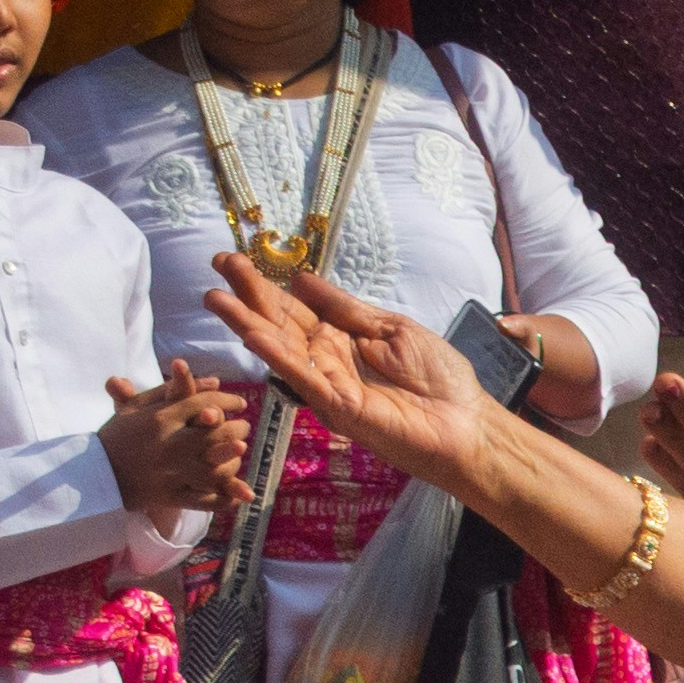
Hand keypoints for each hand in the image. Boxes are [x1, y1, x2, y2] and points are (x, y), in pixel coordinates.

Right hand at [98, 362, 249, 519]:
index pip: (203, 403)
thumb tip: (214, 380)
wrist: (97, 472)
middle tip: (244, 425)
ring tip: (242, 447)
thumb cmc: (120, 434)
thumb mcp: (138, 407)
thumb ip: (173, 391)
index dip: (227, 400)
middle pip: (216, 434)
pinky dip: (226, 498)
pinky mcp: (173, 496)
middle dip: (236, 428)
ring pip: (215, 467)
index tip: (238, 402)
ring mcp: (173, 473)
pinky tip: (240, 493)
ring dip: (233, 458)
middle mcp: (170, 445)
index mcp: (160, 419)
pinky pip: (207, 500)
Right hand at [200, 253, 514, 491]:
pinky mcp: (338, 407)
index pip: (295, 307)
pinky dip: (277, 355)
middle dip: (247, 295)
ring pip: (281, 349)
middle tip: (216, 265)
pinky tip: (252, 333)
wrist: (468, 422)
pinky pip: (303, 377)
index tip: (234, 261)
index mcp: (341, 338)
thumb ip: (347, 309)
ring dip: (247, 324)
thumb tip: (301, 280)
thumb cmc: (439, 377)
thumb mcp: (393, 328)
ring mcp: (328, 384)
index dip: (266, 285)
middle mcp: (327, 360)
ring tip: (215, 297)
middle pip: (280, 324)